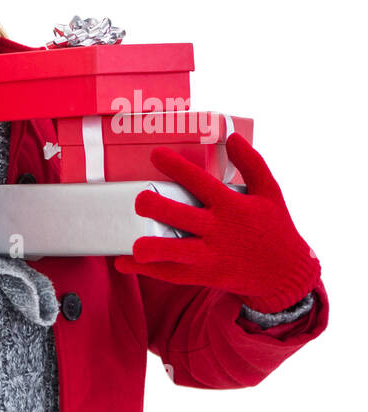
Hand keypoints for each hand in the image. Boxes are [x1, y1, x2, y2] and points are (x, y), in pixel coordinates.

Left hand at [113, 136, 320, 312]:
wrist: (287, 273)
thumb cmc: (275, 228)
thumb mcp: (270, 192)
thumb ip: (252, 163)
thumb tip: (233, 136)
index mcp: (233, 205)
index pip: (201, 182)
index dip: (177, 167)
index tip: (155, 154)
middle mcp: (219, 229)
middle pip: (182, 216)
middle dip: (157, 207)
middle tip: (140, 199)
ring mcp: (211, 255)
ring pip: (176, 252)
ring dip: (152, 248)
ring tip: (134, 244)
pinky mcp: (205, 275)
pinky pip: (171, 274)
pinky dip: (146, 270)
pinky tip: (123, 262)